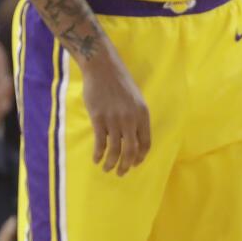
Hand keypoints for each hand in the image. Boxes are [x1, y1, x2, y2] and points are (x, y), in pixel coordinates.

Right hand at [79, 43, 150, 175]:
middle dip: (126, 166)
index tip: (133, 164)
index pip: (145, 143)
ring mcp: (114, 119)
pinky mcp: (98, 117)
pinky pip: (100, 142)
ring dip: (111, 163)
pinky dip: (98, 154)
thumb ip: (135, 118)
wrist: (102, 67)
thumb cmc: (118, 82)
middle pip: (130, 150)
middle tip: (121, 173)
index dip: (140, 157)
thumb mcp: (135, 99)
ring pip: (115, 149)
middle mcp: (130, 119)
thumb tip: (131, 138)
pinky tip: (96, 159)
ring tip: (107, 169)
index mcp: (142, 114)